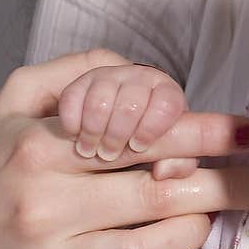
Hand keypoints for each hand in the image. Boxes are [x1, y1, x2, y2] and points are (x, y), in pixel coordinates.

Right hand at [0, 51, 248, 248]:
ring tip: (227, 214)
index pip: (139, 136)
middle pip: (158, 193)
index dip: (204, 134)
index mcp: (41, 148)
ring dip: (205, 229)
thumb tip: (149, 74)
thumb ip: (79, 70)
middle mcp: (46, 206)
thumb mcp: (16, 99)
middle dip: (229, 185)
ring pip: (153, 247)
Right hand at [58, 62, 195, 178]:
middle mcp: (140, 78)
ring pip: (100, 102)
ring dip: (93, 132)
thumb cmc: (145, 141)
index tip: (138, 146)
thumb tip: (164, 171)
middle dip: (118, 135)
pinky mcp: (80, 83)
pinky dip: (73, 123)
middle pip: (130, 104)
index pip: (166, 103)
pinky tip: (76, 136)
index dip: (151, 128)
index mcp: (167, 93)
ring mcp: (109, 77)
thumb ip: (176, 163)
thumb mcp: (167, 153)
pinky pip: (72, 99)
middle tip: (111, 154)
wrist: (111, 126)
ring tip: (91, 151)